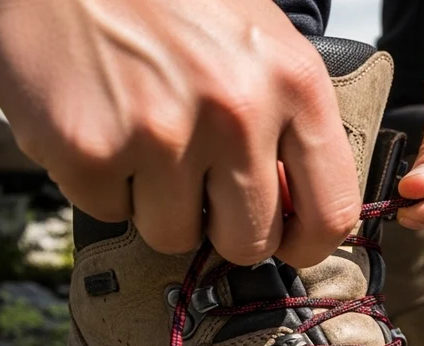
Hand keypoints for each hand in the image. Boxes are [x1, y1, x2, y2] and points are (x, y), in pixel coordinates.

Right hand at [0, 0, 359, 266]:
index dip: (307, 243)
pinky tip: (103, 125)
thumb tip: (298, 210)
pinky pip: (109, 211)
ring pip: (175, 236)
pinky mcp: (91, 149)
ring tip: (145, 140)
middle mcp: (237, 112)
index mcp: (294, 85)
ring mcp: (162, 133)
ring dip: (158, 204)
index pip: (332, 212)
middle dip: (224, 229)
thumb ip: (289, 123)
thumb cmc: (174, 0)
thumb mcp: (261, 44)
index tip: (288, 243)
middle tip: (201, 189)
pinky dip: (102, 182)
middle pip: (249, 241)